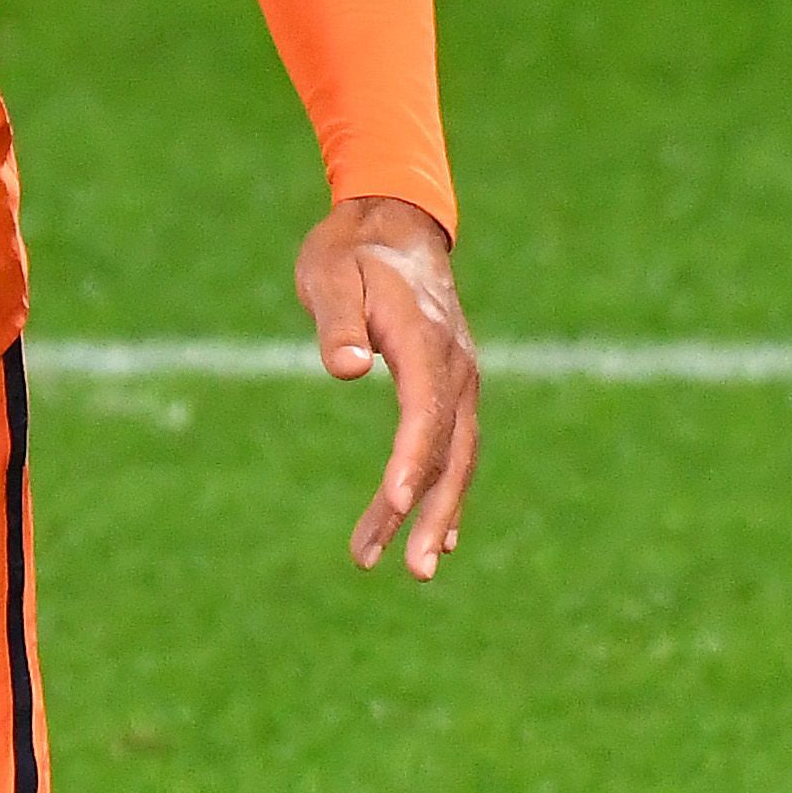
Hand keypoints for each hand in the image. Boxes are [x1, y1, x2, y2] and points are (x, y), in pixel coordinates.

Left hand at [294, 195, 477, 580]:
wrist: (393, 224)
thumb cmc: (351, 252)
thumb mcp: (331, 275)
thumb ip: (338, 321)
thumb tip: (344, 368)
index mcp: (424, 338)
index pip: (424, 410)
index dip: (412, 460)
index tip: (395, 502)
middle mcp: (454, 365)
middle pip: (450, 448)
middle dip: (430, 510)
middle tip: (410, 569)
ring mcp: (460, 378)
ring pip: (456, 456)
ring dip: (437, 513)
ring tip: (413, 568)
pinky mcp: (452, 386)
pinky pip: (456, 446)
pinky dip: (447, 489)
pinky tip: (437, 535)